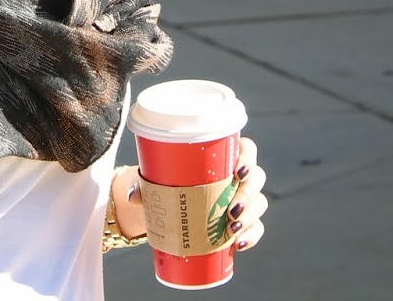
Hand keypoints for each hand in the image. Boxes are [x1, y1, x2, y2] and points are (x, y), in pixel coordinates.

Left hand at [112, 137, 268, 252]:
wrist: (169, 208)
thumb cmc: (166, 183)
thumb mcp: (154, 180)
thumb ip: (143, 184)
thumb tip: (133, 196)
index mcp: (221, 157)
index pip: (246, 148)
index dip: (248, 156)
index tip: (238, 170)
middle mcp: (237, 176)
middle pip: (257, 177)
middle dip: (248, 193)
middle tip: (232, 208)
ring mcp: (242, 199)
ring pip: (259, 203)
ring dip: (251, 216)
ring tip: (232, 228)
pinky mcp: (241, 221)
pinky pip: (256, 227)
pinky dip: (251, 235)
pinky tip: (239, 244)